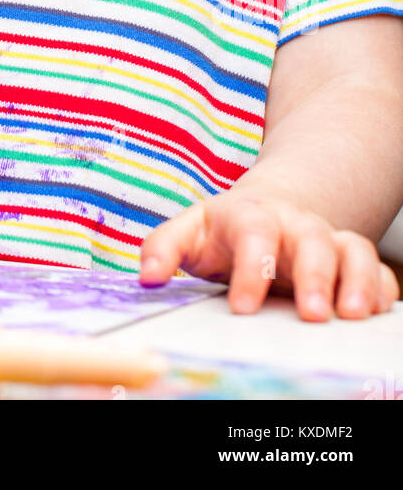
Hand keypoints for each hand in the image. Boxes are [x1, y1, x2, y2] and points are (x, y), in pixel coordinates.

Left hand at [138, 188, 399, 319]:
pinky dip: (380, 289)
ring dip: (356, 281)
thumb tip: (147, 275)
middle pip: (311, 239)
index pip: (254, 234)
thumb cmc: (224, 230)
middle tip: (310, 315)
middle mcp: (295, 225)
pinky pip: (377, 271)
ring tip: (351, 314)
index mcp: (251, 216)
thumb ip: (163, 248)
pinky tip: (373, 312)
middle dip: (314, 276)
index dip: (251, 268)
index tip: (243, 307)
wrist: (266, 211)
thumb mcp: (189, 230)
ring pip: (353, 250)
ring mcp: (327, 241)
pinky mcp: (351, 262)